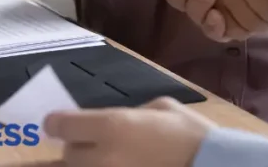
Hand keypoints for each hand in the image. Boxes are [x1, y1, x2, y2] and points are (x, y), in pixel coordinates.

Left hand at [45, 97, 212, 166]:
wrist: (210, 165)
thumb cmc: (190, 133)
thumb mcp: (162, 107)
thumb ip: (131, 112)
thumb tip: (116, 120)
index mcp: (112, 125)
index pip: (62, 125)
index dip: (57, 123)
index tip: (57, 123)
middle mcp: (102, 156)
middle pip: (68, 153)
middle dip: (78, 146)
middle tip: (93, 142)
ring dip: (88, 164)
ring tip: (109, 155)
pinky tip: (114, 162)